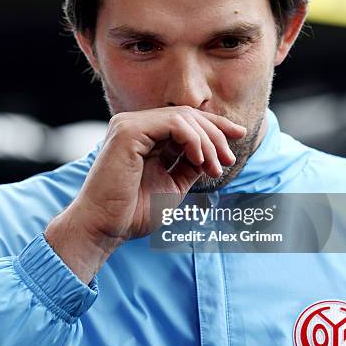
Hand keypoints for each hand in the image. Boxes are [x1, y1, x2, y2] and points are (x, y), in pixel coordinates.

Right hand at [45, 106, 245, 281]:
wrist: (106, 229)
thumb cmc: (134, 212)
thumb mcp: (174, 185)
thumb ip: (191, 165)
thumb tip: (216, 152)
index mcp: (144, 136)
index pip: (186, 121)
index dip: (215, 126)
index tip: (239, 137)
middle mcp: (135, 125)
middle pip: (189, 116)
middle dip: (216, 135)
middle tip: (228, 160)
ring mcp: (129, 125)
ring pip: (184, 118)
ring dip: (208, 142)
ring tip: (215, 167)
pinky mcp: (128, 131)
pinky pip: (173, 123)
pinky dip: (193, 139)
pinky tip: (199, 160)